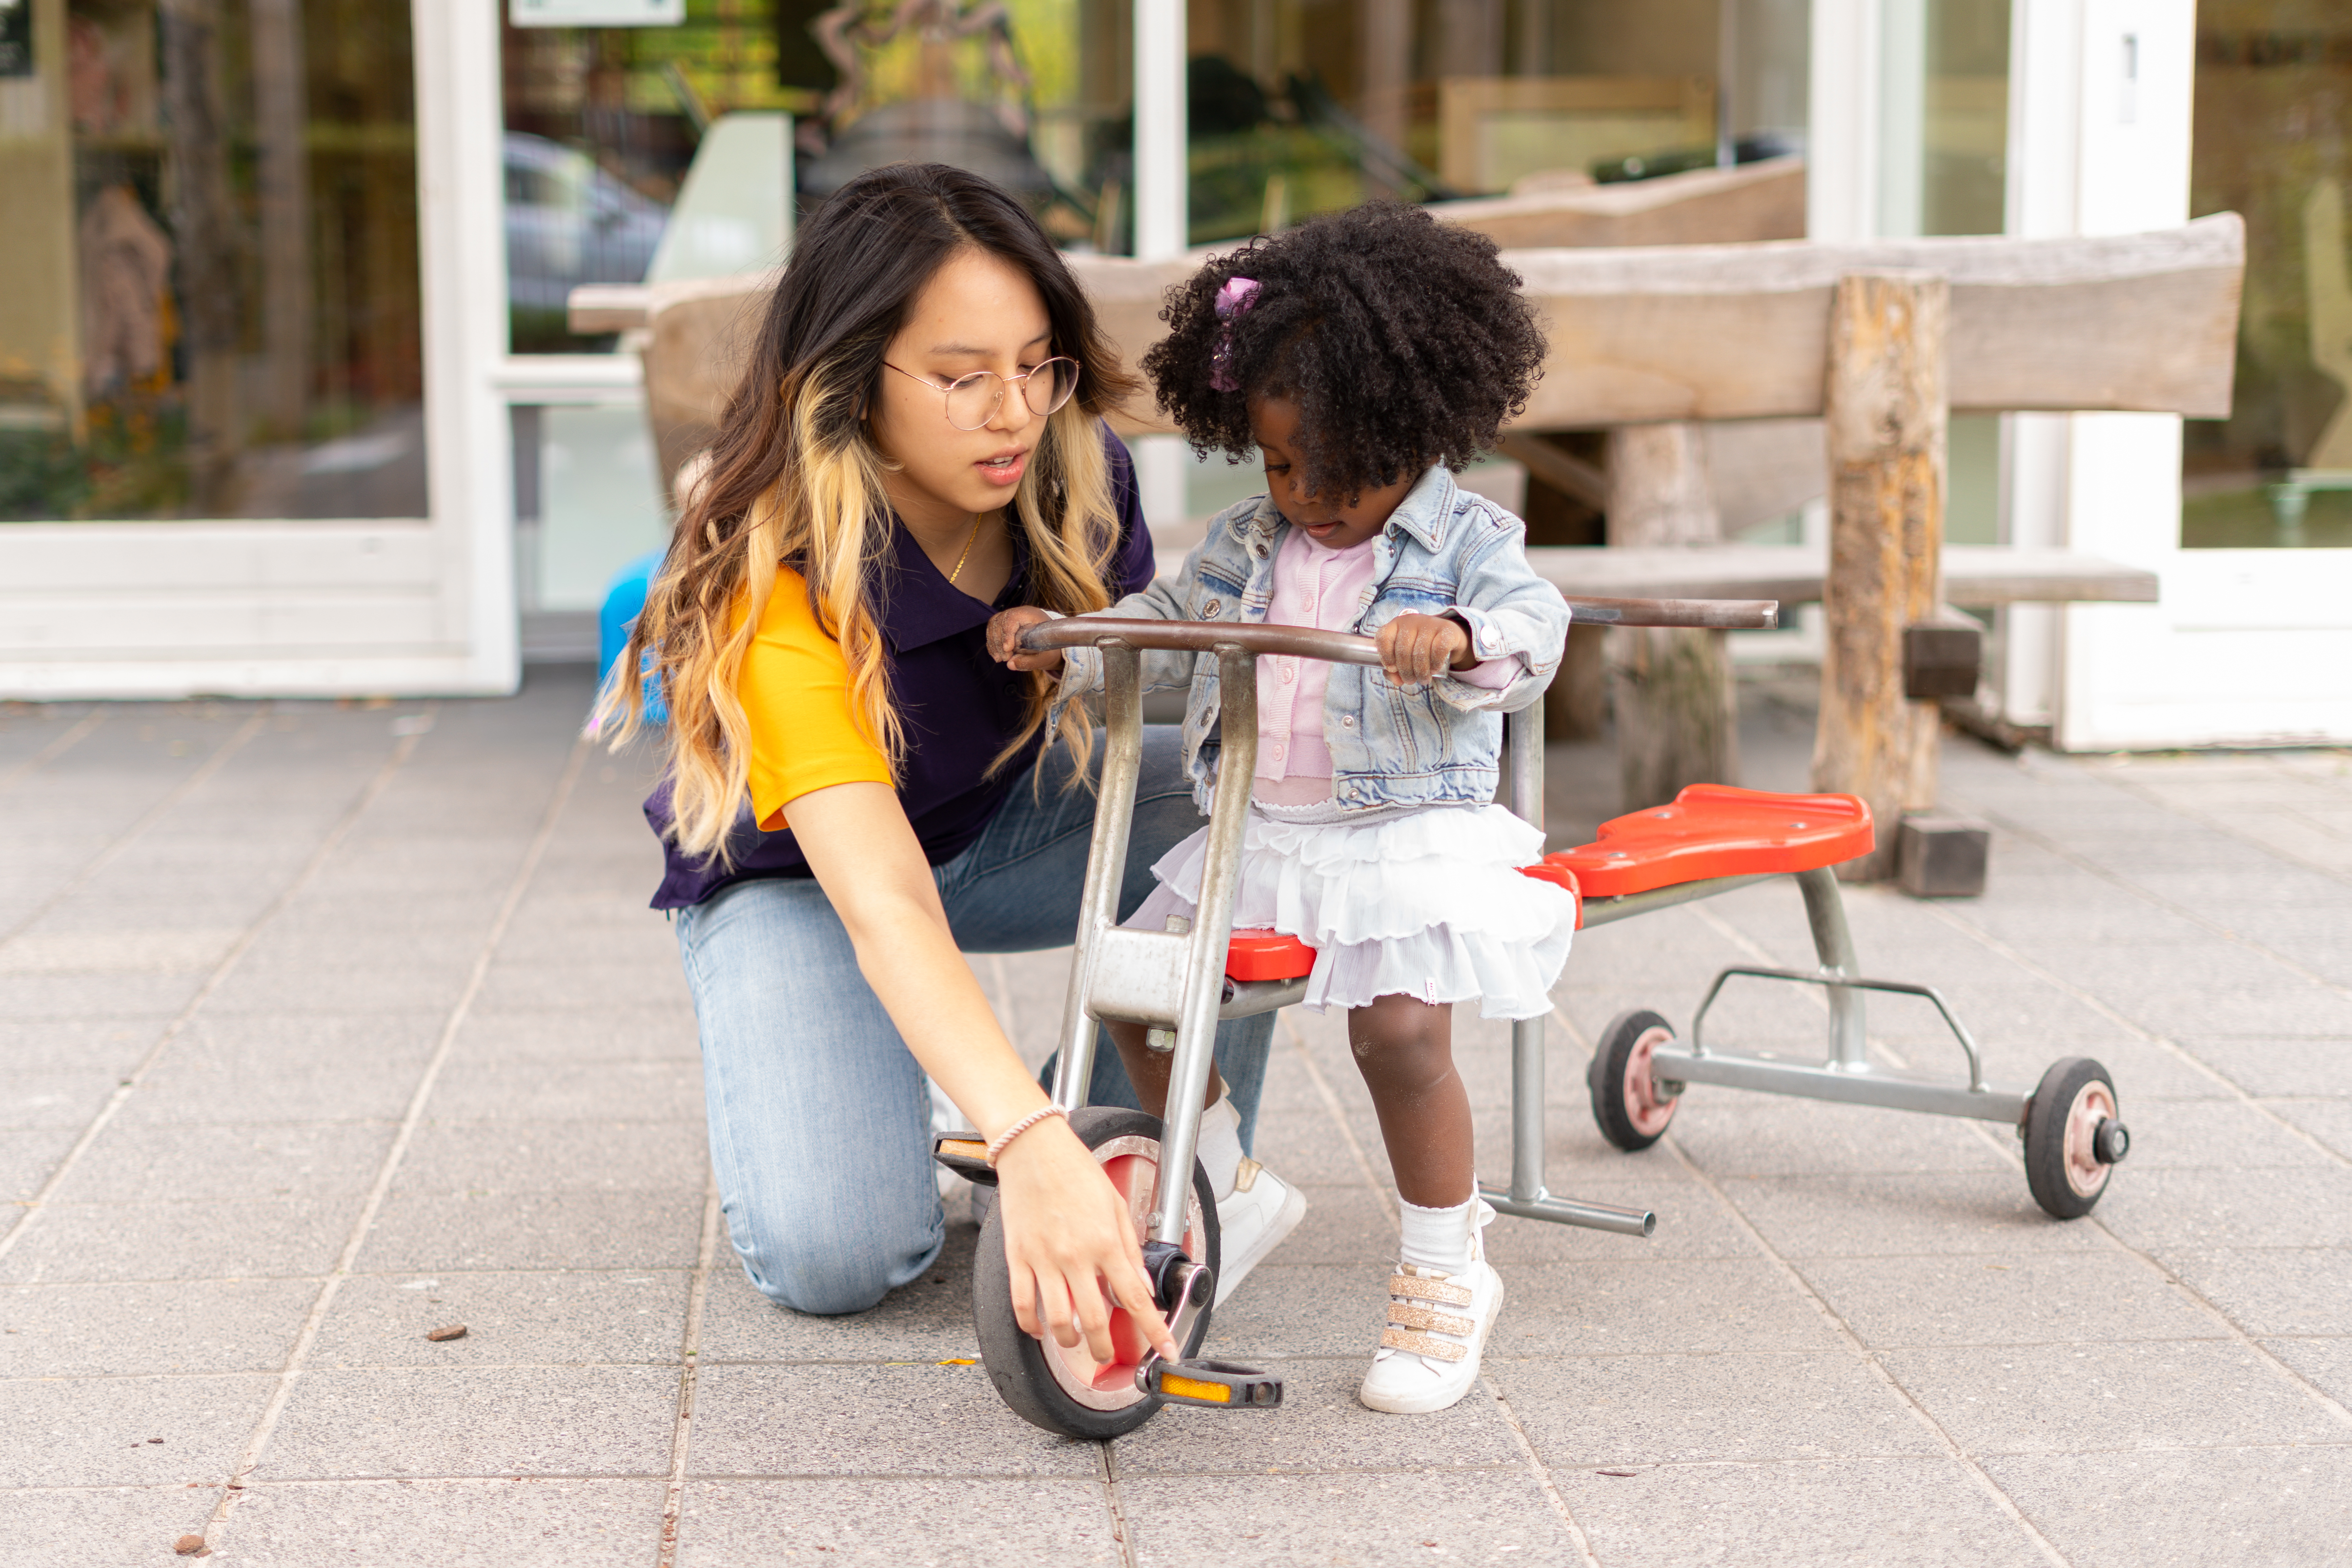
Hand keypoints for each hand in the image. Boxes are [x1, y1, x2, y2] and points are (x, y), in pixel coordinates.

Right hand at [986, 606, 1063, 672]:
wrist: (1049, 641)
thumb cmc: (1048, 647)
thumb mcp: (1045, 657)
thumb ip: (1029, 662)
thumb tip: (1010, 664)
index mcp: (1030, 614)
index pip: (1012, 618)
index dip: (1007, 634)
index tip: (1007, 649)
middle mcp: (1018, 612)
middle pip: (1000, 621)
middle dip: (999, 642)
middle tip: (1005, 658)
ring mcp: (1008, 617)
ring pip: (993, 625)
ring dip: (994, 644)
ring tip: (999, 659)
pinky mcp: (1002, 624)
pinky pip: (992, 631)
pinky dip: (992, 644)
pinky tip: (996, 655)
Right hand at [993, 1117, 1179, 1364]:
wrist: (1033, 1147)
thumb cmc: (1076, 1170)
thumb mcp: (1117, 1205)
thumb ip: (1130, 1247)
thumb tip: (1141, 1284)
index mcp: (1106, 1242)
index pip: (1136, 1298)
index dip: (1155, 1330)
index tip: (1167, 1351)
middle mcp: (1077, 1255)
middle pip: (1096, 1321)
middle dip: (1105, 1349)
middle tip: (1108, 1356)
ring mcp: (1044, 1259)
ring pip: (1058, 1321)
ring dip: (1070, 1342)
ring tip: (1076, 1343)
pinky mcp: (1018, 1257)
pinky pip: (1022, 1304)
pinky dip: (1032, 1326)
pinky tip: (1040, 1329)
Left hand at [1377, 612, 1473, 687]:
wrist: (1448, 637)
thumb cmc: (1421, 647)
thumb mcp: (1405, 656)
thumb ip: (1396, 670)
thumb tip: (1397, 681)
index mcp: (1396, 624)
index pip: (1383, 637)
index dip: (1385, 656)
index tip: (1392, 669)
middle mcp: (1411, 620)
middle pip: (1403, 650)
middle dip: (1405, 671)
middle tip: (1410, 681)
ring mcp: (1429, 623)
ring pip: (1420, 652)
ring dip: (1421, 672)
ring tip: (1423, 680)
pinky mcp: (1446, 629)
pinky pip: (1438, 650)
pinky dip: (1435, 663)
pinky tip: (1434, 670)